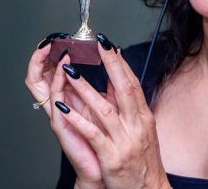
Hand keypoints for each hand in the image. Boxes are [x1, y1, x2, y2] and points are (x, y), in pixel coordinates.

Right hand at [25, 33, 105, 187]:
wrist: (104, 167)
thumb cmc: (104, 138)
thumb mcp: (106, 106)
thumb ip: (105, 86)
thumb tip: (113, 62)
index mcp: (71, 97)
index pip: (53, 71)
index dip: (52, 54)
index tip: (59, 37)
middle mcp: (63, 104)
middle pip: (40, 76)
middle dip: (40, 58)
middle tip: (48, 42)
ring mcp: (60, 115)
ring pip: (45, 88)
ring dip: (50, 69)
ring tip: (60, 53)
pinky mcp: (62, 127)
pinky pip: (56, 105)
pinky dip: (58, 88)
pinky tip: (63, 75)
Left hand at [51, 33, 170, 188]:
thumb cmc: (143, 162)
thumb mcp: (142, 131)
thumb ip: (130, 107)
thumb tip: (120, 82)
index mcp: (144, 118)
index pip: (133, 84)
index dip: (120, 63)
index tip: (109, 45)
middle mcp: (137, 127)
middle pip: (125, 90)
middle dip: (111, 65)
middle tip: (99, 45)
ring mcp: (124, 142)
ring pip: (105, 110)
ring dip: (86, 89)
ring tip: (70, 72)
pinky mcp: (111, 158)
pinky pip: (92, 135)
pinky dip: (77, 119)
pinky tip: (63, 108)